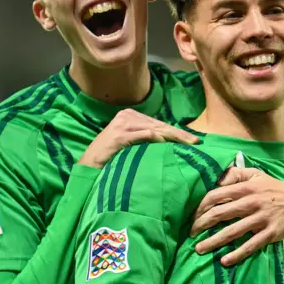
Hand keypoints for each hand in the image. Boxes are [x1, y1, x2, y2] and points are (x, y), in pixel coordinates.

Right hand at [78, 109, 198, 168]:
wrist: (88, 167)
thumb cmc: (111, 159)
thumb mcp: (130, 145)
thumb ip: (145, 141)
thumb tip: (169, 144)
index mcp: (130, 116)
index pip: (158, 123)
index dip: (176, 132)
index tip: (193, 141)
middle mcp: (127, 116)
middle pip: (159, 125)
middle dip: (179, 134)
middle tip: (196, 143)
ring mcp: (122, 124)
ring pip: (155, 128)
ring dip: (173, 137)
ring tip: (188, 144)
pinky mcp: (119, 135)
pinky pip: (144, 135)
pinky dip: (157, 139)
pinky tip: (168, 145)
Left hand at [191, 167, 283, 265]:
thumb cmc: (273, 188)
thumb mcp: (255, 174)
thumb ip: (235, 174)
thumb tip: (216, 180)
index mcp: (245, 188)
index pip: (216, 195)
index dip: (201, 206)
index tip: (191, 215)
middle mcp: (251, 203)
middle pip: (220, 214)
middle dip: (202, 224)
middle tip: (191, 233)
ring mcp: (260, 219)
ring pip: (233, 231)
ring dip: (214, 241)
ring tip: (200, 249)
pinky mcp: (270, 233)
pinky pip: (251, 245)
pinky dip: (237, 254)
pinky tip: (225, 261)